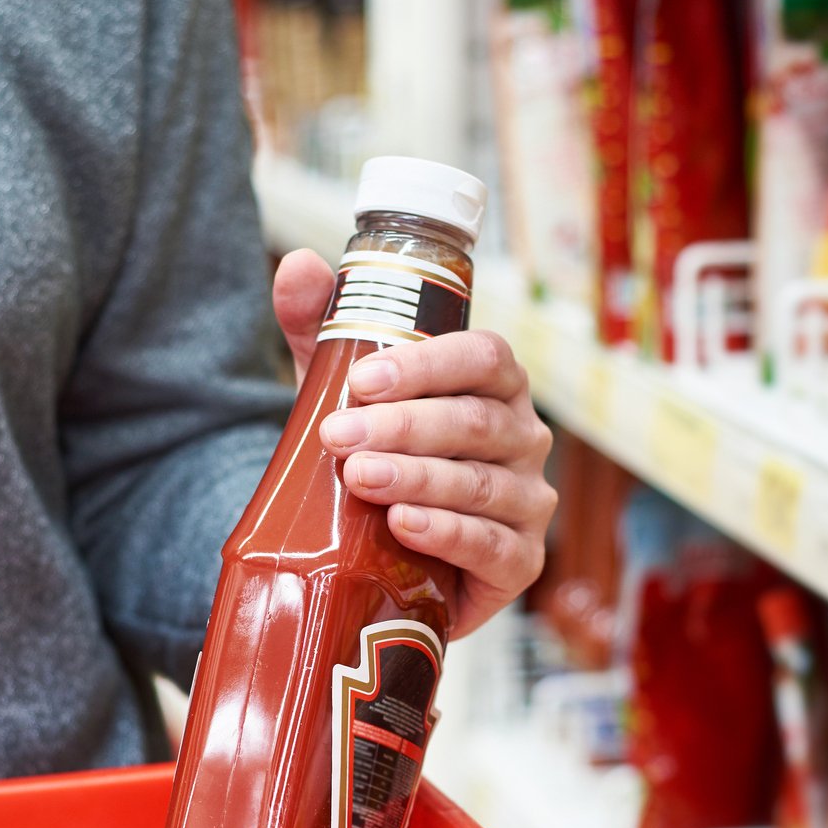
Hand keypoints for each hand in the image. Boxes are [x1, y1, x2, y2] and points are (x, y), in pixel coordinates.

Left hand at [272, 249, 555, 639]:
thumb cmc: (378, 456)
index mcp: (493, 386)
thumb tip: (299, 266)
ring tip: (359, 477)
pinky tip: (403, 524)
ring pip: (479, 484)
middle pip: (475, 422)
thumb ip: (323, 329)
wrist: (384, 555)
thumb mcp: (344, 393)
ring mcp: (528, 501)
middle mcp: (523, 438)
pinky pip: (492, 545)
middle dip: (403, 427)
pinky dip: (446, 532)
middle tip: (337, 437)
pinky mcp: (520, 562)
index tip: (362, 380)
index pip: (483, 358)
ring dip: (416, 477)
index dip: (428, 365)